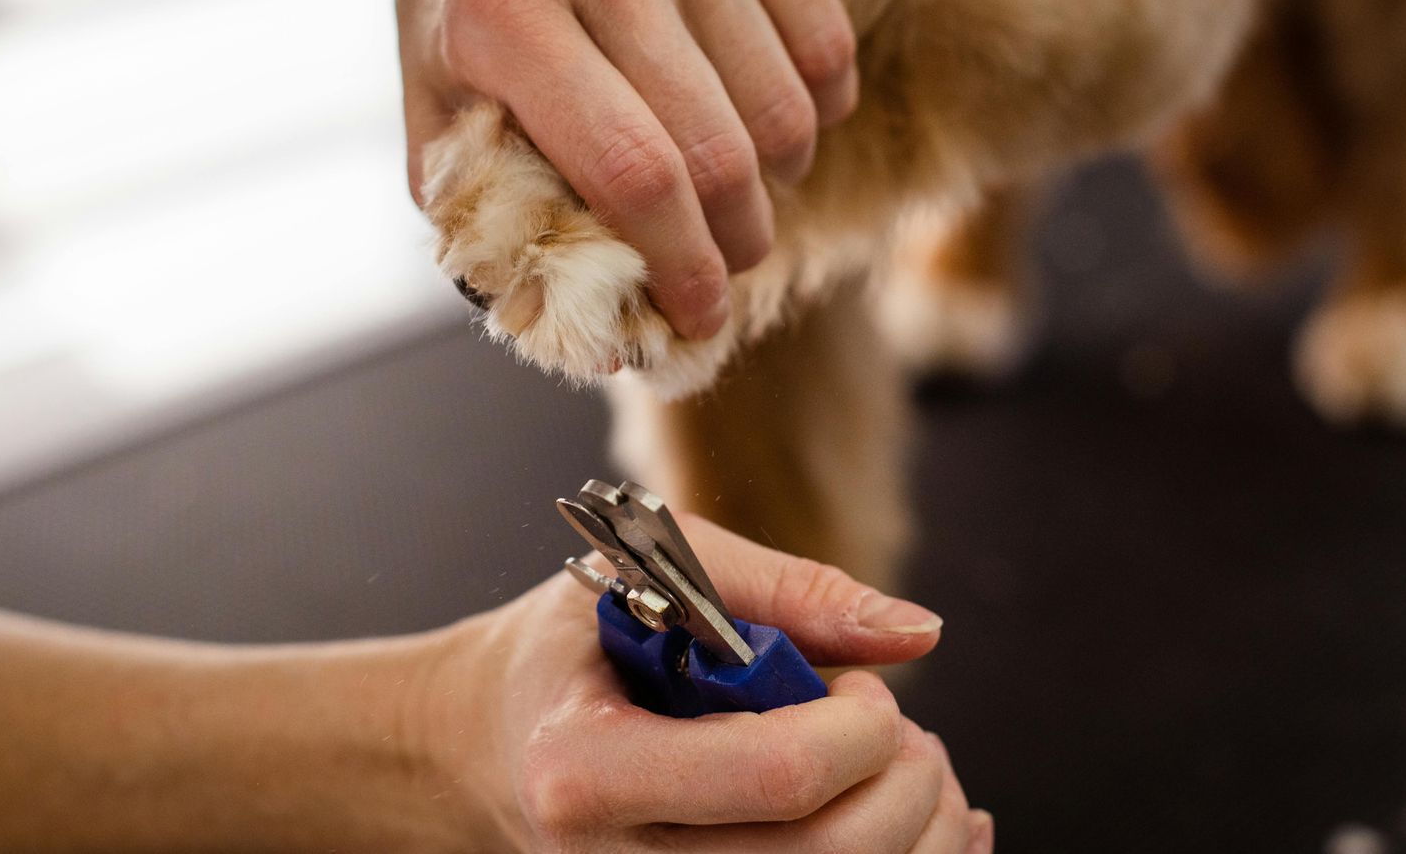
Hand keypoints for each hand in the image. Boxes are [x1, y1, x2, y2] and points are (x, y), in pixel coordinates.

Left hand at [391, 0, 857, 340]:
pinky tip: (757, 112)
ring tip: (727, 181)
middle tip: (721, 267)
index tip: (699, 317)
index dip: (680, 268)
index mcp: (503, 11)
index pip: (633, 174)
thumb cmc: (472, 15)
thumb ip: (495, 228)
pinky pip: (828, 50)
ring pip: (786, 113)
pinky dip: (812, 113)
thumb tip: (603, 337)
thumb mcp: (440, 117)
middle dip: (733, 245)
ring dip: (773, 183)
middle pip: (719, 155)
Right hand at [427, 516, 991, 851]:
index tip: (861, 685)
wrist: (486, 745)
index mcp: (586, 769)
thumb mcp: (648, 576)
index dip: (860, 725)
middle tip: (896, 728)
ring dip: (919, 828)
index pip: (778, 775)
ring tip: (899, 768)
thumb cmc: (574, 650)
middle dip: (907, 781)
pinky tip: (920, 822)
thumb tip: (917, 632)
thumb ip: (786, 591)